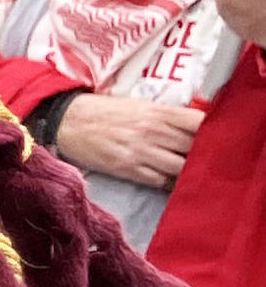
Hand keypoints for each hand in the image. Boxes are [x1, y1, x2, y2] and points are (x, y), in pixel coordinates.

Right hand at [57, 92, 204, 186]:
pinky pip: (161, 181)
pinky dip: (169, 182)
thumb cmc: (105, 111)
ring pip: (181, 167)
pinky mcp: (129, 170)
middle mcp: (153, 132)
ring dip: (188, 170)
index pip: (200, 122)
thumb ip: (168, 115)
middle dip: (203, 153)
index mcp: (158, 112)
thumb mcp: (139, 104)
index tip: (219, 137)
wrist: (67, 122)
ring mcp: (141, 153)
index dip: (214, 131)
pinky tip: (169, 178)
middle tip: (207, 157)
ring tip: (190, 170)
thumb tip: (197, 126)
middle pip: (194, 147)